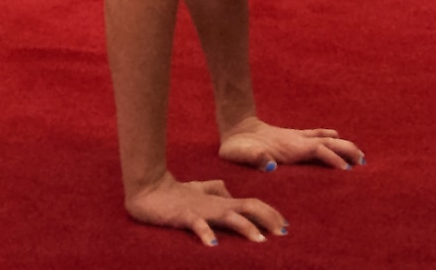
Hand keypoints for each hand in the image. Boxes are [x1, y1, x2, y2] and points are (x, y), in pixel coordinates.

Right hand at [125, 175, 286, 246]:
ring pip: (228, 216)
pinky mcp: (184, 216)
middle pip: (248, 207)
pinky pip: (197, 225)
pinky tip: (213, 245)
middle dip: (267, 219)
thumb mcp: (200, 190)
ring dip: (245, 228)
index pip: (252, 203)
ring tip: (259, 240)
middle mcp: (216, 204)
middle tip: (283, 233)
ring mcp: (201, 210)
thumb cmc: (176, 192)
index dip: (270, 212)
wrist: (149, 189)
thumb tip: (230, 193)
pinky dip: (206, 234)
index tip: (285, 225)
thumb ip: (216, 189)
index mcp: (222, 200)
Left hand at [220, 116, 365, 170]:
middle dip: (347, 150)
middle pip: (329, 142)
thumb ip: (256, 159)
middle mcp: (298, 141)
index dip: (333, 159)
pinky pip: (318, 136)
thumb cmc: (238, 147)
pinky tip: (337, 139)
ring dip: (343, 144)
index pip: (319, 151)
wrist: (236, 129)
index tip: (346, 170)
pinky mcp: (294, 138)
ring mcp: (297, 138)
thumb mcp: (241, 155)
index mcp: (290, 148)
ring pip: (326, 138)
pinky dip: (331, 138)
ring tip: (359, 154)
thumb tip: (270, 167)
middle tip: (363, 161)